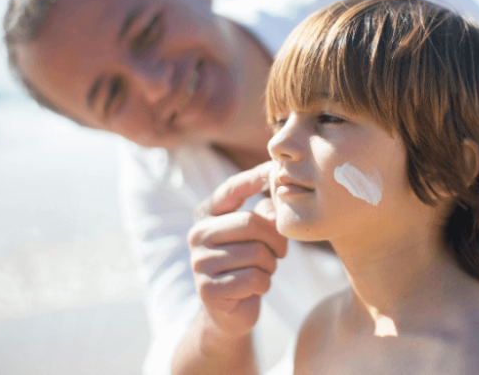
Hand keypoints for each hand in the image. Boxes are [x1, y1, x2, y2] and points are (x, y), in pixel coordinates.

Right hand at [188, 161, 287, 339]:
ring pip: (256, 253)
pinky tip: (255, 287)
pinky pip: (253, 278)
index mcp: (207, 215)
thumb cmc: (248, 263)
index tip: (275, 167)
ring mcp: (199, 262)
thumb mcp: (257, 234)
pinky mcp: (207, 289)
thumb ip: (266, 211)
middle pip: (250, 223)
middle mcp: (197, 234)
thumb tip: (278, 187)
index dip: (256, 177)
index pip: (232, 188)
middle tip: (281, 252)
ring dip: (271, 264)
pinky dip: (264, 283)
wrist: (229, 311)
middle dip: (275, 238)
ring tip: (264, 270)